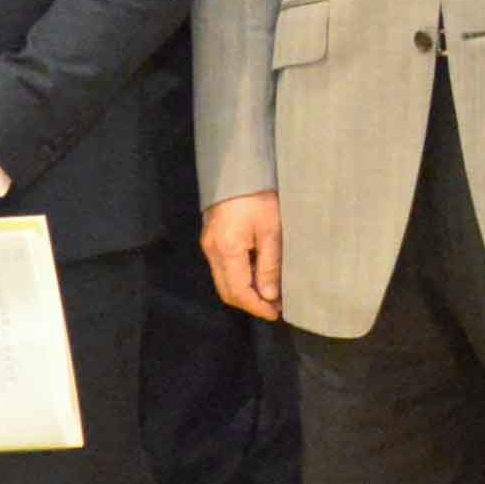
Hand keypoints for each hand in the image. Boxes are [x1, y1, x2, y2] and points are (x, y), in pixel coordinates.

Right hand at [202, 189, 285, 322]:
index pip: (239, 292)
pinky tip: (258, 274)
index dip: (257, 307)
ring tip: (270, 293)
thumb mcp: (272, 230)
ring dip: (245, 291)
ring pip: (223, 281)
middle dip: (250, 303)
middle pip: (227, 291)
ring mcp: (208, 245)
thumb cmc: (259, 197)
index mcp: (226, 250)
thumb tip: (269, 295)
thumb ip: (270, 264)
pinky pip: (223, 268)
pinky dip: (239, 277)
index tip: (276, 313)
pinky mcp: (211, 239)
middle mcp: (212, 251)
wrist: (239, 170)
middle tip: (275, 306)